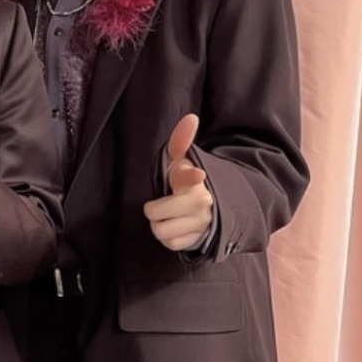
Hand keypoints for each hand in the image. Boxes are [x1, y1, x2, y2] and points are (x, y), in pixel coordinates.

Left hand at [143, 113, 213, 250]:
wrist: (209, 209)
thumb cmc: (183, 183)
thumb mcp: (180, 162)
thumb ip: (180, 141)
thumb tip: (191, 117)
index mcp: (195, 180)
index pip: (193, 176)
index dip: (193, 175)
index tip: (198, 174)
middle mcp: (201, 202)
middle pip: (155, 213)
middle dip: (152, 210)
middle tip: (159, 205)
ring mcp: (201, 223)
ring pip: (161, 231)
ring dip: (159, 226)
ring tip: (166, 217)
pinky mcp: (198, 240)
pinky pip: (171, 244)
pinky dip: (168, 238)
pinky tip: (174, 228)